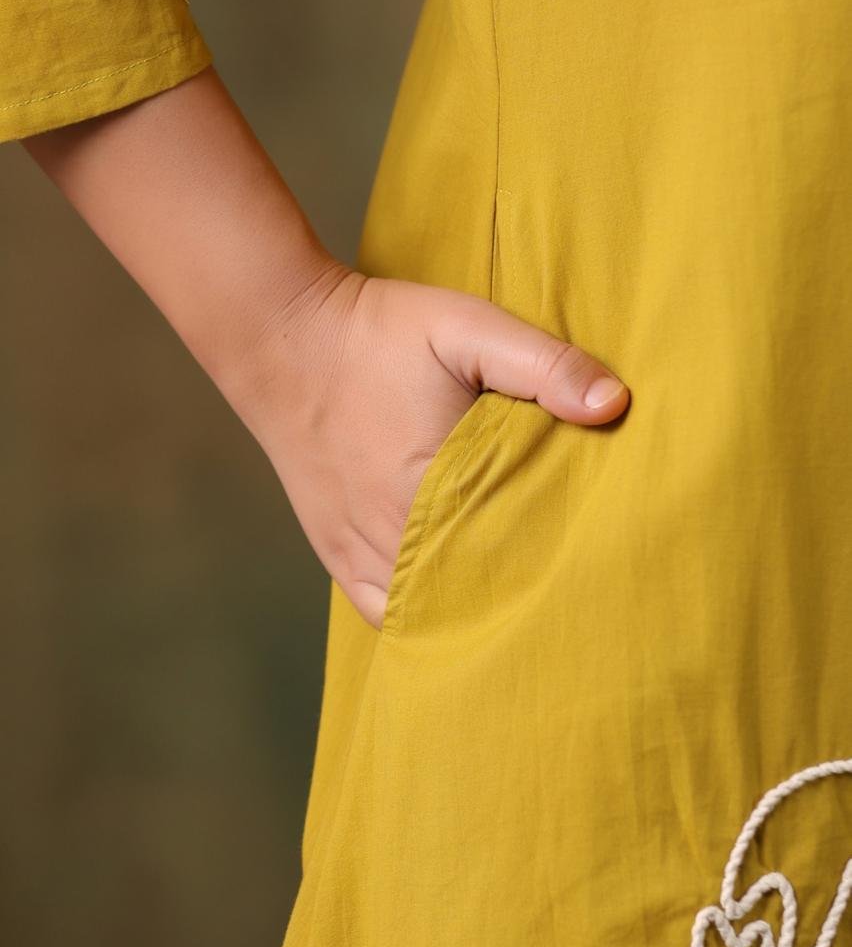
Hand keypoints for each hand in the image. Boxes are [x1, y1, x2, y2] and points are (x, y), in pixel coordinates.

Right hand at [242, 262, 629, 629]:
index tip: (593, 563)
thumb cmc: (379, 333)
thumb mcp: (468, 329)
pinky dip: (416, 617)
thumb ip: (544, 364)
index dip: (557, 565)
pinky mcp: (334, 551)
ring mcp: (358, 549)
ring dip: (469, 610)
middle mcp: (392, 533)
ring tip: (514, 606)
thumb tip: (614, 404)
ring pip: (426, 613)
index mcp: (434, 487)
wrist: (281, 336)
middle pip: (473, 594)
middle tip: (565, 593)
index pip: (515, 556)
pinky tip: (447, 610)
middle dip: (519, 596)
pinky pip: (379, 612)